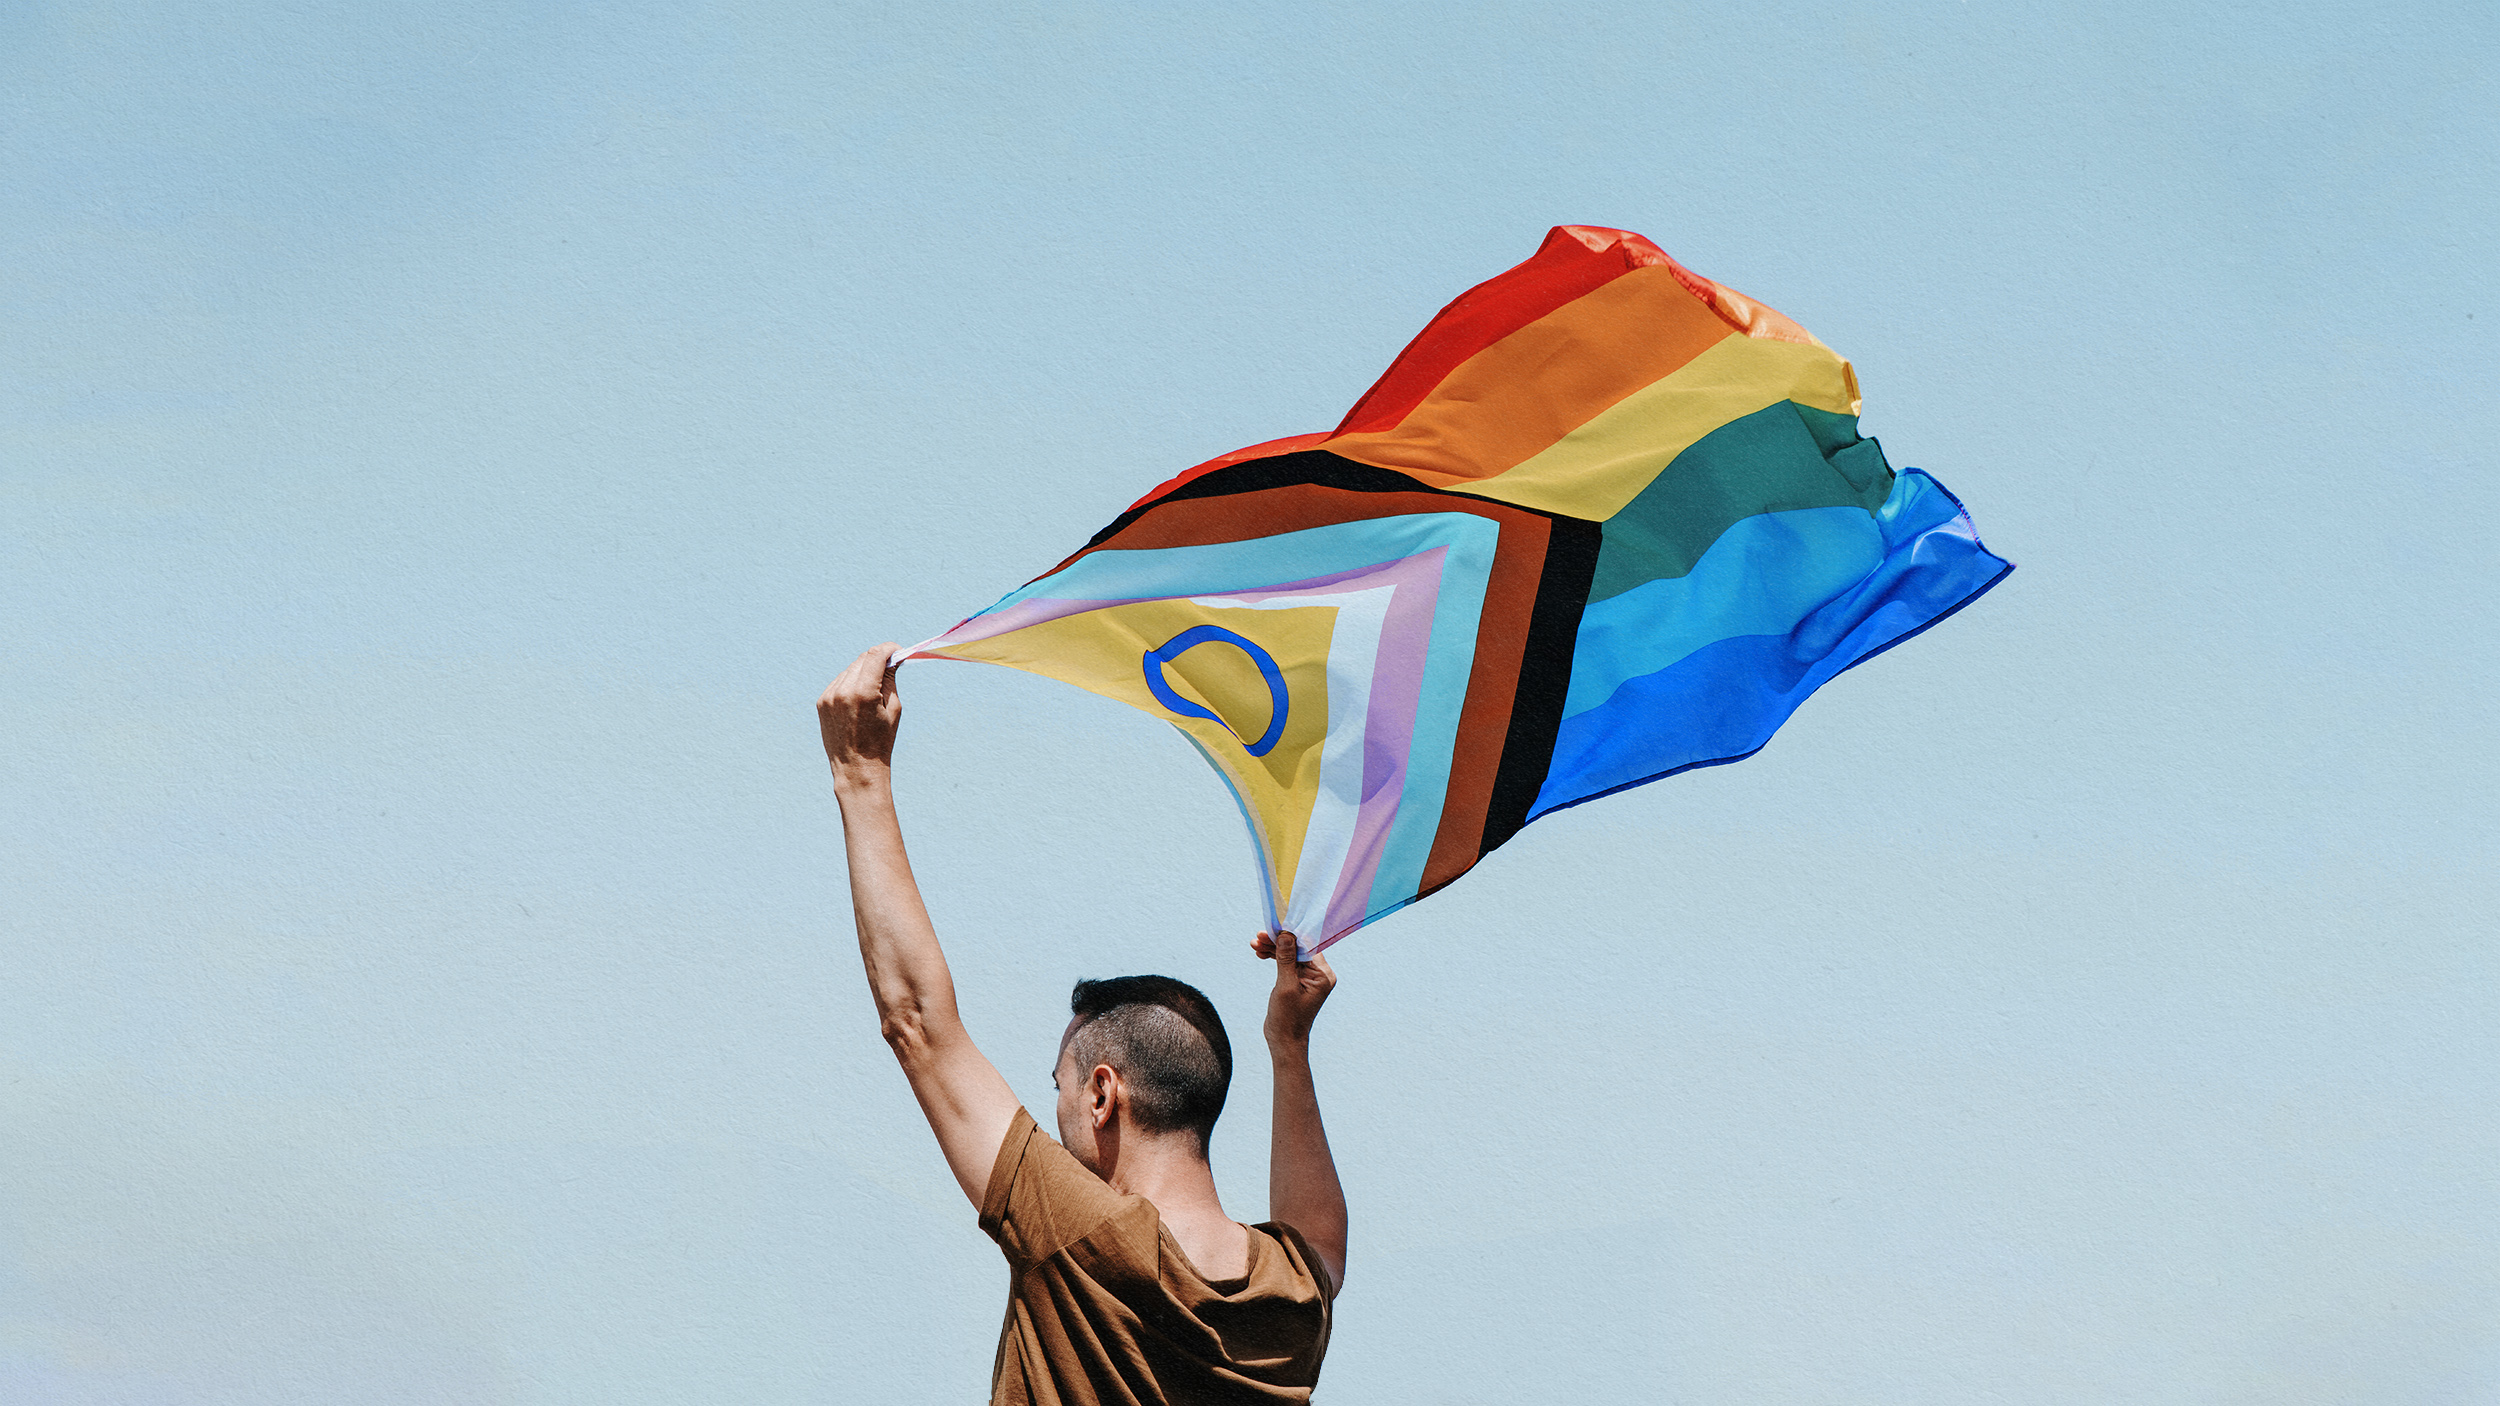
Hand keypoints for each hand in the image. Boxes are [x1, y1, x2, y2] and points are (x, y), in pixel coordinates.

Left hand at [818, 644, 902, 790]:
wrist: (856, 768)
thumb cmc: (881, 740)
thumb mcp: (893, 708)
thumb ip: (890, 678)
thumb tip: (891, 658)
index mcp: (864, 692)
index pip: (876, 655)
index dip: (890, 649)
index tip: (898, 652)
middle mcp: (843, 690)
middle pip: (863, 659)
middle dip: (878, 659)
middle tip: (891, 667)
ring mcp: (829, 696)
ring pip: (851, 669)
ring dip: (864, 671)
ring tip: (875, 689)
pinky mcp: (822, 702)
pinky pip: (839, 682)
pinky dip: (851, 683)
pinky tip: (859, 699)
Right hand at [1252, 931, 1335, 1048]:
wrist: (1284, 1041)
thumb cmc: (1287, 1018)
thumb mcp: (1285, 986)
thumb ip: (1286, 960)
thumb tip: (1286, 935)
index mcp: (1323, 975)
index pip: (1307, 947)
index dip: (1289, 936)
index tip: (1274, 928)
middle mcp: (1319, 974)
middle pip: (1298, 949)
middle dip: (1278, 942)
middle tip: (1259, 936)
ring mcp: (1308, 978)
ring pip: (1290, 954)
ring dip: (1273, 948)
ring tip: (1255, 943)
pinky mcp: (1297, 981)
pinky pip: (1287, 963)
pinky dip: (1274, 958)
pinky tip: (1260, 953)